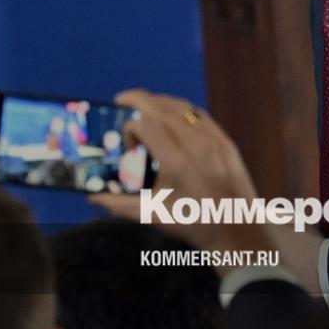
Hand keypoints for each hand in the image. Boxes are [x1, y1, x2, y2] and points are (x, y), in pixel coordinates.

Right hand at [89, 89, 270, 267]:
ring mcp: (214, 140)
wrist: (237, 228)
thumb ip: (119, 204)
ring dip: (160, 102)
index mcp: (176, 163)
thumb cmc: (193, 223)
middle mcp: (196, 146)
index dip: (130, 126)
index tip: (128, 143)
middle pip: (162, 108)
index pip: (146, 124)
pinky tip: (171, 116)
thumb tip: (91, 196)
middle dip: (138, 100)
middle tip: (122, 100)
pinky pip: (200, 115)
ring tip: (144, 107)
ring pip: (182, 107)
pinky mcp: (225, 140)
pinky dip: (181, 110)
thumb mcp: (153, 216)